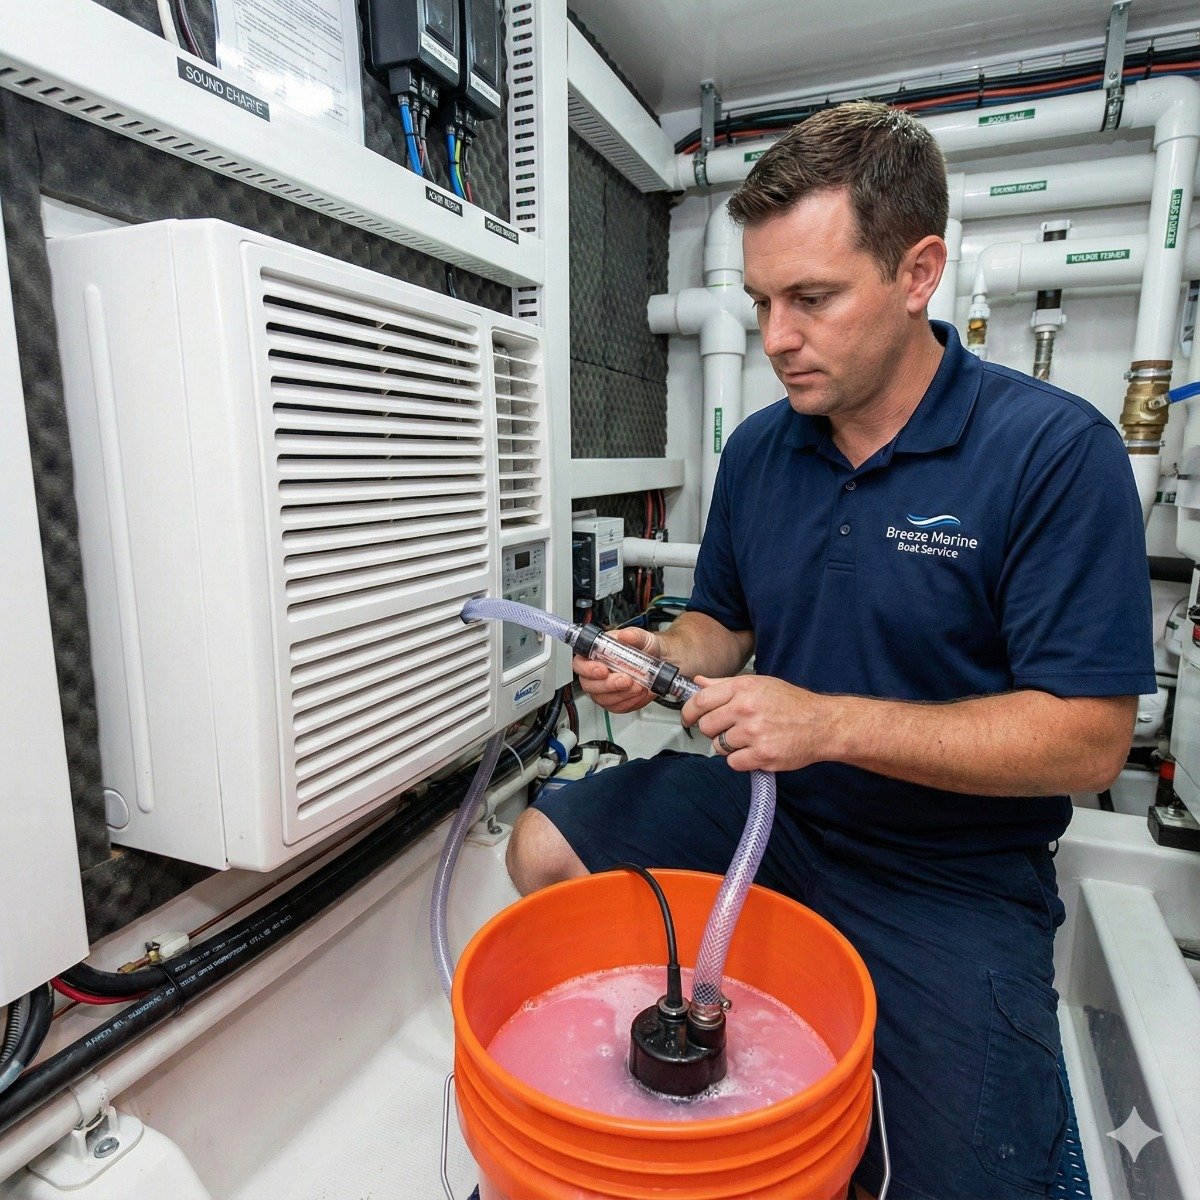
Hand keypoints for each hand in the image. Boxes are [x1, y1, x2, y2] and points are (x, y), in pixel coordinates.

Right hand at [573, 626, 663, 714]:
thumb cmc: (645, 648)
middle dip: (608, 685)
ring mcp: (605, 689)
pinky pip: (617, 707)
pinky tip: (640, 693)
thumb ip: (634, 636)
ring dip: (621, 694)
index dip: (588, 669)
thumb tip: (626, 636)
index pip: (580, 664)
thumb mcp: (642, 637)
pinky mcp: (616, 701)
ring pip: (603, 699)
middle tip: (626, 680)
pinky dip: (630, 701)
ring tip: (638, 686)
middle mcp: (597, 673)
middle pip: (589, 685)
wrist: (659, 661)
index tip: (603, 670)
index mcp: (596, 653)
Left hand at [683, 674, 833, 771]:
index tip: (688, 718)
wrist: (822, 724)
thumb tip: (698, 683)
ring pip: (719, 746)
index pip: (700, 701)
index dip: (689, 712)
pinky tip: (755, 751)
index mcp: (743, 688)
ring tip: (748, 739)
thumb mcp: (759, 684)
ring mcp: (754, 732)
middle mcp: (746, 708)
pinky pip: (733, 762)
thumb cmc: (791, 703)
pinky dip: (741, 760)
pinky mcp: (762, 755)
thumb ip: (725, 684)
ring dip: (729, 746)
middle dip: (713, 730)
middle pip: (707, 726)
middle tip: (728, 729)